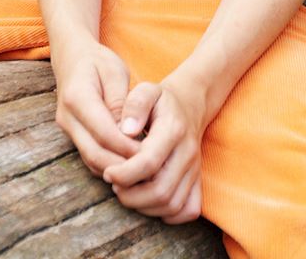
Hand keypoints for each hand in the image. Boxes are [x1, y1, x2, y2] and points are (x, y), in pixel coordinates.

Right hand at [52, 42, 142, 177]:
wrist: (72, 59)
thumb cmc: (98, 62)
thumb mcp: (115, 71)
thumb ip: (120, 101)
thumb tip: (127, 130)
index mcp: (77, 97)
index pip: (104, 132)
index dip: (127, 146)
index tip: (150, 152)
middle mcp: (67, 118)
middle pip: (95, 153)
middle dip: (122, 165)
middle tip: (149, 167)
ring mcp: (67, 129)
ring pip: (91, 160)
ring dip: (116, 169)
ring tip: (142, 168)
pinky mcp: (72, 136)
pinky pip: (90, 158)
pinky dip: (109, 165)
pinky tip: (130, 164)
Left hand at [102, 75, 207, 223]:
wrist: (189, 106)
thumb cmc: (160, 101)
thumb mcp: (146, 91)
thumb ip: (135, 105)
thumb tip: (126, 130)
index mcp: (173, 130)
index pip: (149, 162)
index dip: (124, 173)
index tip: (107, 172)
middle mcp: (188, 152)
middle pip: (160, 191)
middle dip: (130, 196)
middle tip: (114, 185)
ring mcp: (195, 169)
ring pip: (171, 204)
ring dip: (144, 206)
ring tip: (126, 192)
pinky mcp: (198, 180)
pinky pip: (187, 210)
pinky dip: (167, 214)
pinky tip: (148, 201)